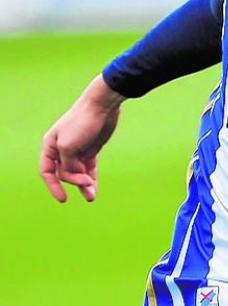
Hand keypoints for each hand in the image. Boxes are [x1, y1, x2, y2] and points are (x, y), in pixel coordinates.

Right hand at [39, 75, 123, 202]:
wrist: (102, 106)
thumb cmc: (81, 122)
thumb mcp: (69, 146)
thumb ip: (69, 164)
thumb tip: (76, 178)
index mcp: (50, 146)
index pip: (47, 171)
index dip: (53, 186)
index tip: (63, 199)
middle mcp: (61, 149)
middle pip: (64, 173)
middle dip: (75, 181)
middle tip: (87, 183)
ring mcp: (77, 150)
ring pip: (78, 172)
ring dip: (84, 185)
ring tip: (91, 197)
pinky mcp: (91, 149)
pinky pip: (89, 168)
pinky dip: (91, 178)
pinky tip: (94, 187)